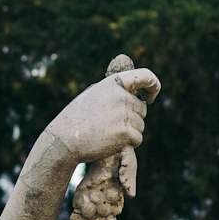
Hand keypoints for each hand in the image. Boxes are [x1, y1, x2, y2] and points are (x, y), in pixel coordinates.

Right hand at [45, 67, 160, 165]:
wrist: (65, 138)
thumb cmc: (77, 118)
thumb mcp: (94, 95)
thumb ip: (114, 92)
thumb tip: (138, 95)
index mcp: (114, 83)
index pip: (145, 76)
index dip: (153, 86)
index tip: (150, 96)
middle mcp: (121, 96)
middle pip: (142, 109)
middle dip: (133, 117)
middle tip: (113, 125)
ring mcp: (125, 114)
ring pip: (141, 125)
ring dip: (130, 131)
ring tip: (108, 133)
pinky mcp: (126, 133)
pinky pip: (138, 139)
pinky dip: (129, 143)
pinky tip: (112, 142)